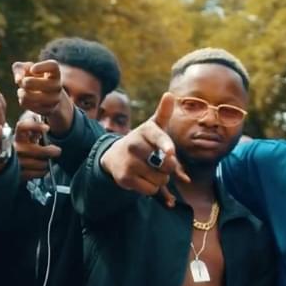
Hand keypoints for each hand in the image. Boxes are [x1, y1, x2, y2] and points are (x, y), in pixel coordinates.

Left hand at [12, 60, 66, 117]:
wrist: (44, 97)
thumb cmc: (33, 79)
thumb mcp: (26, 70)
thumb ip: (19, 68)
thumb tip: (18, 79)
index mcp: (54, 73)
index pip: (53, 66)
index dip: (42, 66)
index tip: (32, 69)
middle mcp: (57, 86)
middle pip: (46, 84)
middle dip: (28, 82)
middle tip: (23, 82)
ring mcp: (54, 100)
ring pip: (37, 98)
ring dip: (24, 93)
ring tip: (21, 91)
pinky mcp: (48, 110)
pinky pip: (32, 106)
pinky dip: (23, 101)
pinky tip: (23, 98)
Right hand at [14, 112, 60, 180]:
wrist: (13, 162)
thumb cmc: (26, 146)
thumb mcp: (29, 136)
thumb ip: (36, 131)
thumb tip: (46, 129)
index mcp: (18, 135)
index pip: (22, 126)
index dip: (35, 126)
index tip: (47, 128)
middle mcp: (15, 147)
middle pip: (38, 150)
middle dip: (50, 151)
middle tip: (57, 151)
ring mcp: (15, 161)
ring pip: (38, 163)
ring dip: (47, 163)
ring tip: (48, 161)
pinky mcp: (18, 173)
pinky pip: (35, 173)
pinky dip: (42, 172)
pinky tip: (43, 169)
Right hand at [99, 92, 189, 206]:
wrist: (115, 156)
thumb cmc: (142, 141)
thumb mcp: (153, 127)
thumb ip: (163, 113)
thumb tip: (169, 95)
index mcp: (146, 131)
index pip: (158, 138)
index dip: (165, 146)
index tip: (170, 152)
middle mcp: (135, 145)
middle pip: (166, 165)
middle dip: (168, 168)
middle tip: (158, 162)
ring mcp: (129, 162)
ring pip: (159, 179)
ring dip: (160, 179)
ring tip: (149, 170)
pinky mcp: (124, 178)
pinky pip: (150, 190)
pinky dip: (151, 188)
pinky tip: (142, 178)